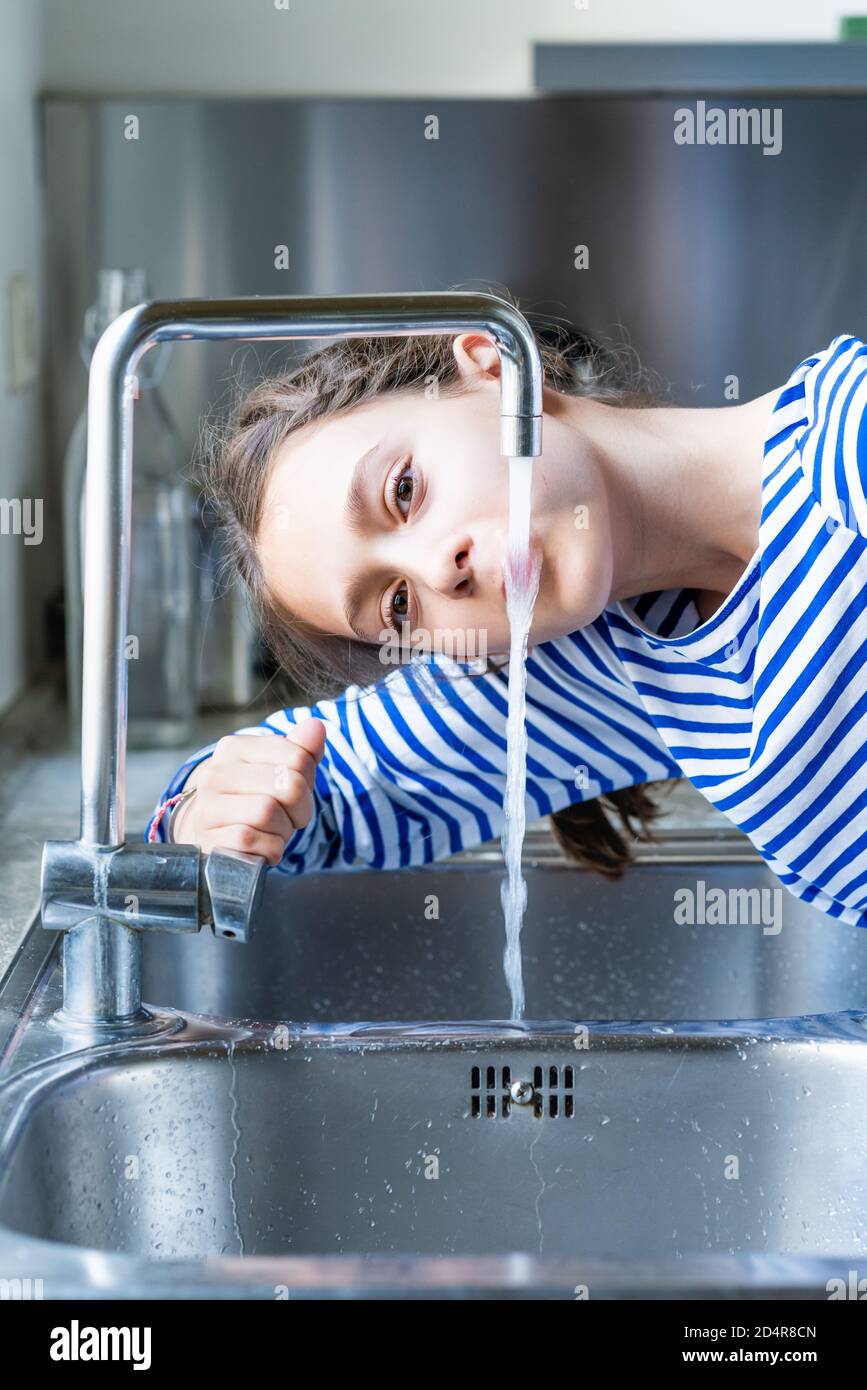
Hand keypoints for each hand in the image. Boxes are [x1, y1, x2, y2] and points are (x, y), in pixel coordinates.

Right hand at [171, 718, 326, 866]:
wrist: (215, 838)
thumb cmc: (253, 801)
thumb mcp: (279, 773)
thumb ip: (300, 750)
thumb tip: (316, 725)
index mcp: (234, 749)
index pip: (296, 756)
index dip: (308, 779)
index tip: (298, 790)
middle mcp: (215, 774)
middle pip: (286, 784)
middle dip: (301, 807)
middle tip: (293, 817)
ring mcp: (208, 807)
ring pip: (268, 812)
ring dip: (284, 829)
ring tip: (275, 831)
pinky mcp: (209, 840)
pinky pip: (253, 841)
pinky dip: (270, 849)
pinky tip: (263, 846)